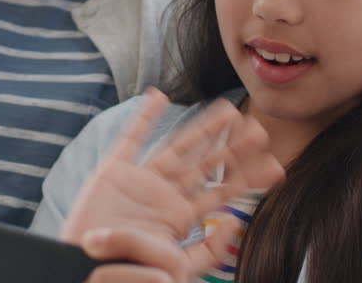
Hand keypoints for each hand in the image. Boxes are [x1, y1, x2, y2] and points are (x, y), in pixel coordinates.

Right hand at [62, 89, 283, 279]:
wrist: (86, 272)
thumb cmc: (129, 275)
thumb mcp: (176, 270)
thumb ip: (207, 252)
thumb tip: (234, 224)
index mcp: (180, 216)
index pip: (220, 192)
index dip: (247, 179)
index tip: (276, 166)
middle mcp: (164, 193)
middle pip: (205, 164)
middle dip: (233, 148)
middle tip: (260, 130)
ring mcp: (140, 180)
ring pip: (177, 147)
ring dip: (202, 129)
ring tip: (228, 110)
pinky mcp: (112, 171)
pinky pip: (130, 139)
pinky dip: (142, 117)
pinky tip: (157, 96)